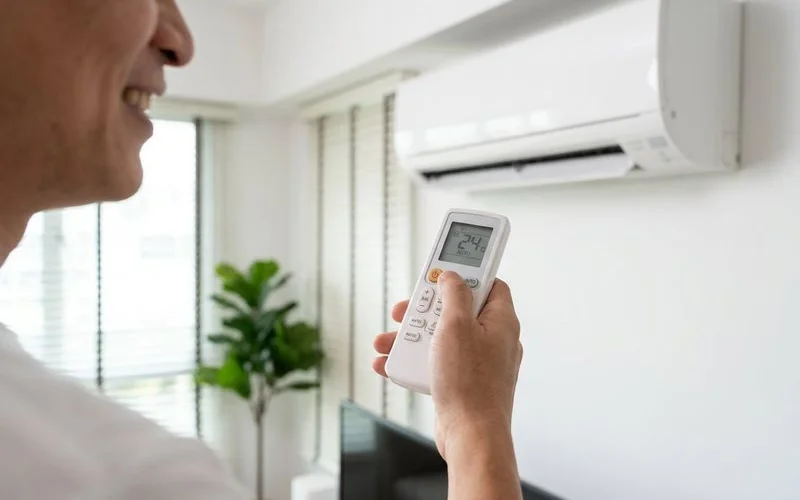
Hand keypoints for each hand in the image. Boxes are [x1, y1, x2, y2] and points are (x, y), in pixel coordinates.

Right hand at [373, 271, 522, 459]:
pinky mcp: (463, 383)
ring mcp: (479, 363)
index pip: (489, 284)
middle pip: (456, 311)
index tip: (442, 271)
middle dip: (424, 311)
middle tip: (404, 311)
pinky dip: (414, 361)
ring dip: (411, 338)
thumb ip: (454, 294)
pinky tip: (389, 364)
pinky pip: (437, 363)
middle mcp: (493, 340)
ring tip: (385, 342)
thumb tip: (451, 276)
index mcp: (501, 321)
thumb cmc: (469, 383)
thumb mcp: (456, 326)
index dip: (465, 275)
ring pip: (441, 338)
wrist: (470, 436)